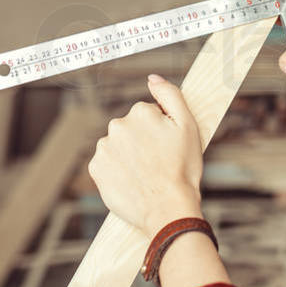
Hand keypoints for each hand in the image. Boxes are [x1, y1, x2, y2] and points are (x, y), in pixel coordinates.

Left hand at [87, 74, 203, 238]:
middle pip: (131, 128)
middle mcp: (117, 125)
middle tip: (160, 162)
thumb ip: (170, 95)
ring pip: (119, 146)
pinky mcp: (96, 169)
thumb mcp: (188, 126)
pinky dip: (118, 170)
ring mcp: (104, 148)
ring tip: (146, 173)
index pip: (149, 114)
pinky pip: (107, 163)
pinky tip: (133, 180)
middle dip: (143, 141)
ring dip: (129, 155)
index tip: (168, 147)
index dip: (161, 131)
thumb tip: (152, 77)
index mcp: (140, 112)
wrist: (168, 209)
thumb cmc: (182, 169)